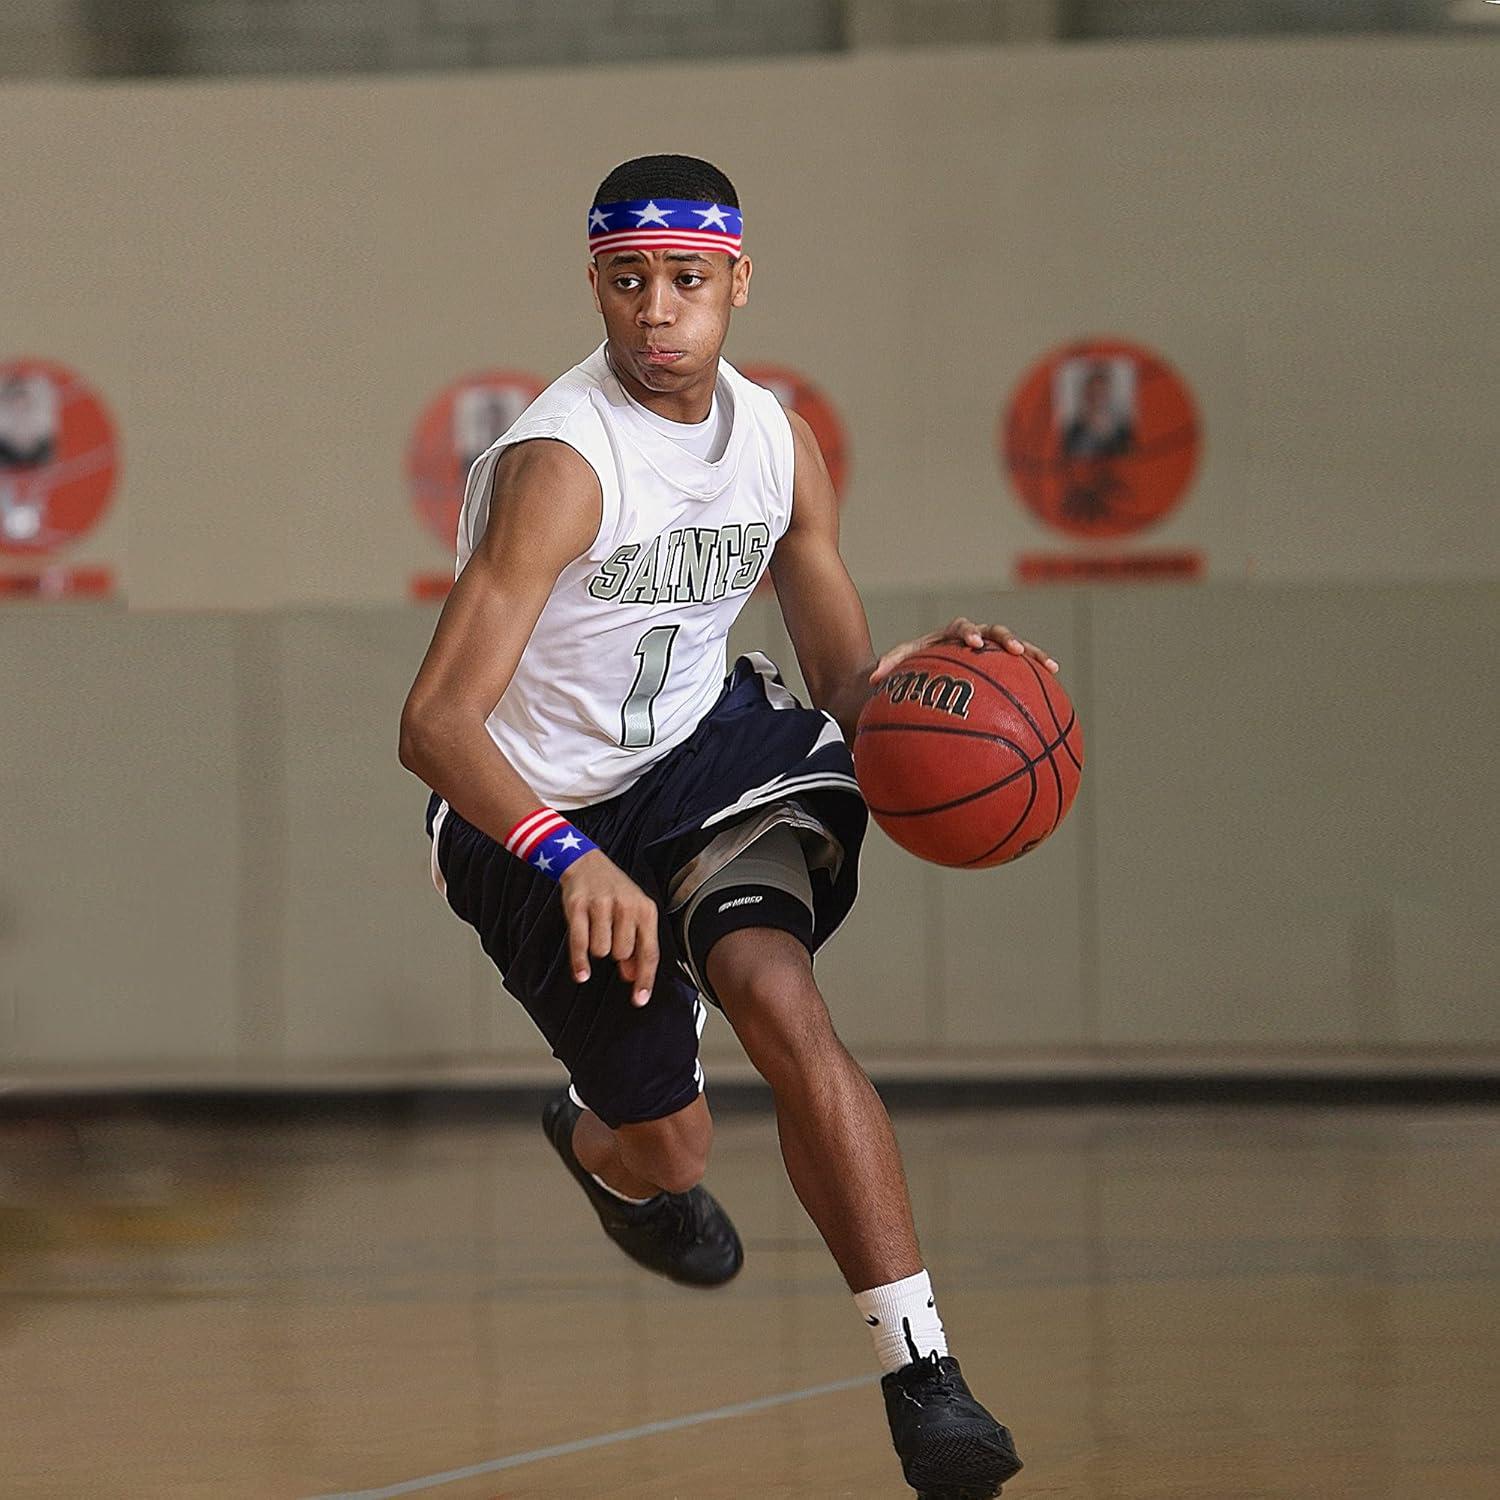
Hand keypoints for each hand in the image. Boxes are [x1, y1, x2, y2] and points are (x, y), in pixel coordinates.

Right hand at [559, 850, 659, 1005]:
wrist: (585, 862)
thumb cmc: (614, 891)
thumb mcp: (633, 912)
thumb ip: (638, 944)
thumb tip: (633, 976)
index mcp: (645, 909)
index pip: (649, 951)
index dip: (645, 979)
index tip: (640, 999)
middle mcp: (626, 906)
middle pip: (623, 954)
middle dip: (616, 954)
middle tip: (611, 936)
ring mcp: (601, 905)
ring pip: (601, 951)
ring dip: (598, 948)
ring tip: (597, 929)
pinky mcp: (578, 907)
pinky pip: (580, 944)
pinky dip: (580, 963)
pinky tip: (582, 974)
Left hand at [870, 616, 1058, 684]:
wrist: (920, 670)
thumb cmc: (908, 668)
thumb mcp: (897, 666)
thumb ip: (888, 667)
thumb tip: (872, 679)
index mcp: (949, 635)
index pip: (960, 628)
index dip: (967, 633)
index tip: (971, 643)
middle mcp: (973, 638)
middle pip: (993, 632)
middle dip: (1006, 640)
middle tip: (1017, 652)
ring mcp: (990, 651)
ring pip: (1015, 648)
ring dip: (1033, 654)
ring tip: (1051, 667)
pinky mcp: (1001, 665)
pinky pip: (1022, 670)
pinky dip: (1037, 673)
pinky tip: (1055, 684)